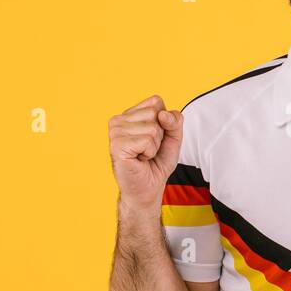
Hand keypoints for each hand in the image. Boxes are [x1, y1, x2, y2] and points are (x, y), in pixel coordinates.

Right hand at [109, 95, 182, 214]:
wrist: (147, 189)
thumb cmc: (156, 164)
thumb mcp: (173, 138)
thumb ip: (174, 120)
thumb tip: (162, 114)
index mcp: (128, 114)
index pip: (156, 101)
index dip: (164, 122)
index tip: (154, 138)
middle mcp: (118, 120)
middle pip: (156, 113)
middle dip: (160, 135)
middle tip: (148, 150)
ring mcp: (115, 132)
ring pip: (153, 128)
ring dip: (154, 146)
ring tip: (143, 155)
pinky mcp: (117, 145)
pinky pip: (147, 140)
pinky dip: (149, 153)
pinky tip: (139, 160)